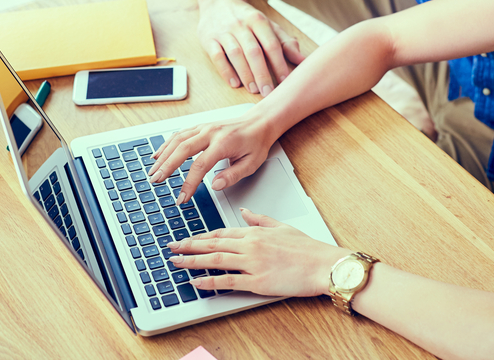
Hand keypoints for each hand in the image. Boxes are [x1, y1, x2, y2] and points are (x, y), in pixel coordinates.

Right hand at [148, 115, 276, 202]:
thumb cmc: (256, 143)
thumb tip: (214, 186)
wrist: (259, 122)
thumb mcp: (252, 163)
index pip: (200, 165)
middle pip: (182, 149)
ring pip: (178, 140)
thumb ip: (232, 176)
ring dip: (163, 155)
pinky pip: (180, 134)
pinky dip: (167, 144)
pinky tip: (158, 155)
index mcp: (223, 143)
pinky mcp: (201, 126)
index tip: (182, 197)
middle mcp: (211, 132)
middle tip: (156, 181)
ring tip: (153, 171)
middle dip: (167, 166)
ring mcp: (204, 127)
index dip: (188, 183)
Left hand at [167, 209, 349, 297]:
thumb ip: (260, 219)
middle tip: (171, 247)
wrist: (322, 265)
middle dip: (188, 245)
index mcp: (256, 232)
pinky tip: (195, 282)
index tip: (187, 238)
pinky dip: (209, 281)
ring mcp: (252, 263)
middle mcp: (251, 245)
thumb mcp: (282, 227)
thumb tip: (245, 212)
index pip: (221, 232)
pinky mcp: (256, 281)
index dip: (200, 236)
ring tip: (176, 262)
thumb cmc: (307, 249)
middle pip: (212, 244)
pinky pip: (227, 281)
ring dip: (192, 261)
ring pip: (215, 259)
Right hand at [197, 0, 304, 95]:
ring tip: (254, 90)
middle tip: (268, 93)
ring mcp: (223, 31)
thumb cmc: (247, 19)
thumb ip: (285, 43)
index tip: (285, 82)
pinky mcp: (208, 38)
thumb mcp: (268, 26)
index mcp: (258, 21)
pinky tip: (234, 83)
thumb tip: (303, 60)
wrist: (218, 0)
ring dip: (246, 74)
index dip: (279, 64)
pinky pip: (217, 56)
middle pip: (254, 52)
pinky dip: (226, 71)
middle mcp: (241, 25)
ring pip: (235, 55)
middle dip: (262, 74)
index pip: (271, 45)